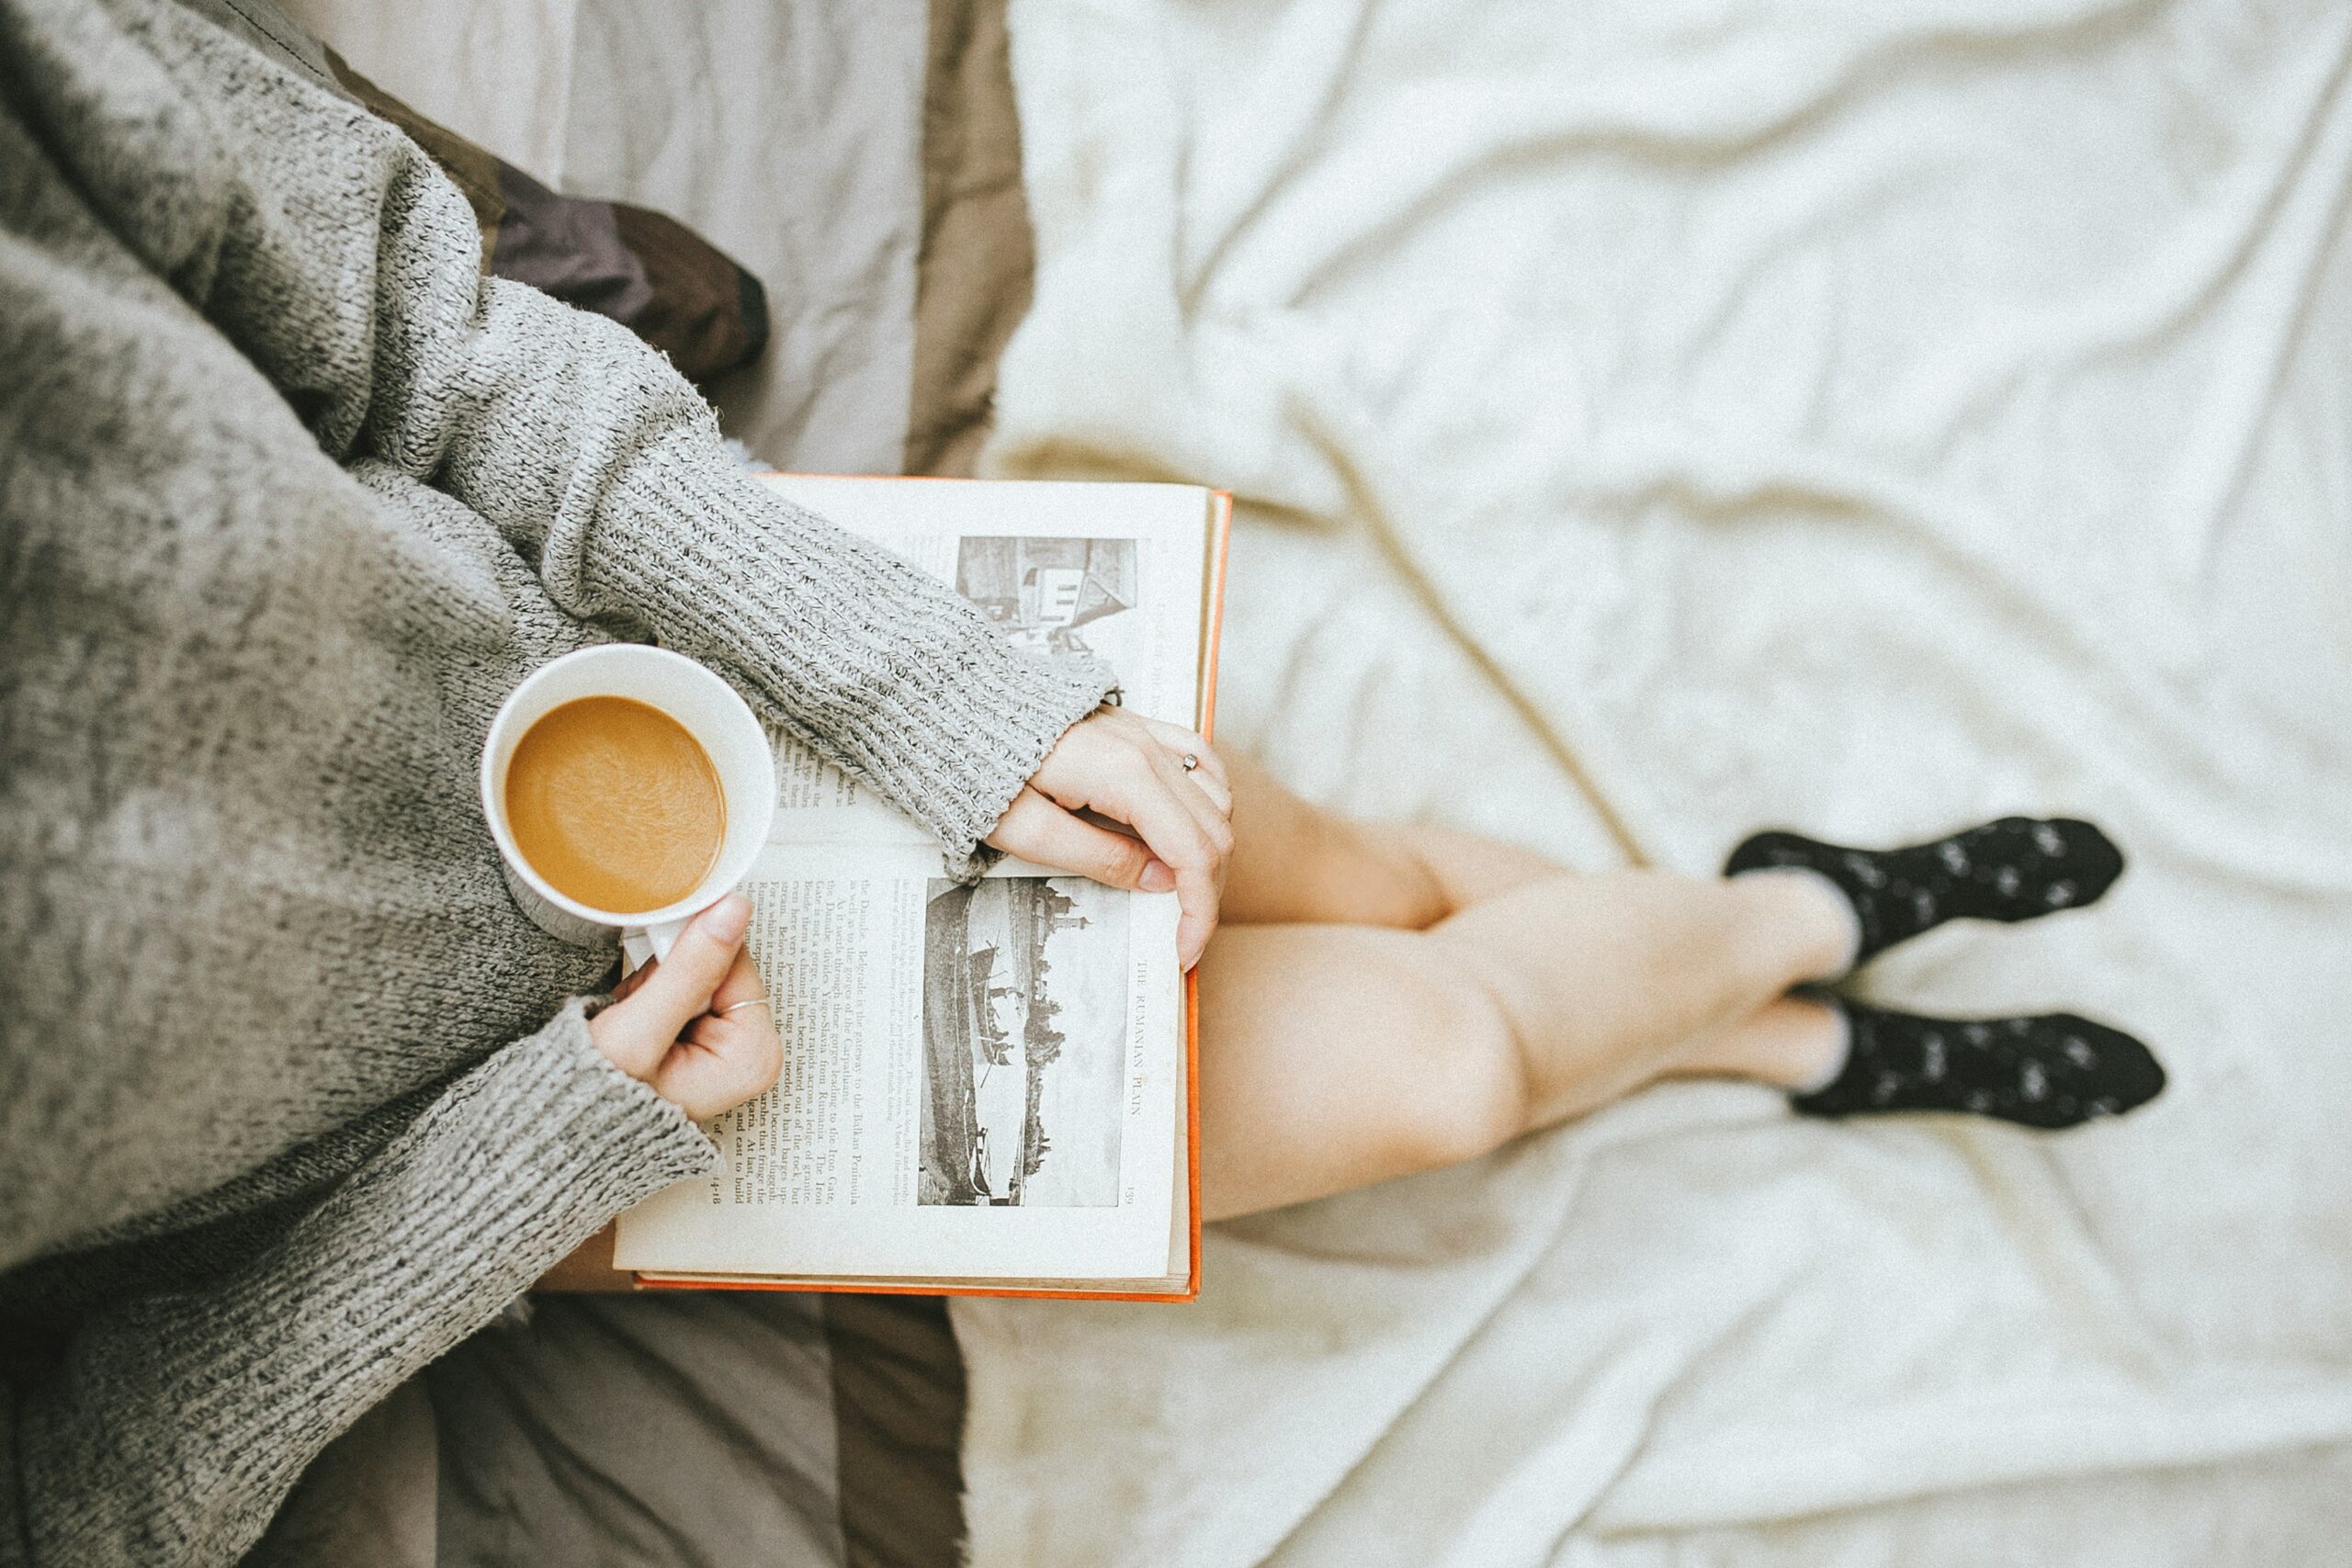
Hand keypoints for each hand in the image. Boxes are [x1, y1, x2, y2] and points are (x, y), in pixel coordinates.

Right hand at [587, 894, 780, 1119]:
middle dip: (670, 976)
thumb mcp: (638, 1033)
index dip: (690, 956)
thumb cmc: (596, 1104)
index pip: (737, 961)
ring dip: (656, 985)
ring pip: (697, 972)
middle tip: (640, 1011)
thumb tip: (733, 911)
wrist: (559, 1133)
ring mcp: (727, 1047)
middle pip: (720, 966)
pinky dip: (650, 995)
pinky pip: (681, 987)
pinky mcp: (702, 1038)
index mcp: (754, 1057)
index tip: (657, 969)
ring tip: (632, 1022)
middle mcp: (750, 1053)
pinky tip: (634, 1023)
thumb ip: (688, 970)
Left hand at [986, 706, 1233, 968]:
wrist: (953, 703)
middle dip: (1207, 890)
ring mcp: (1145, 732)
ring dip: (1211, 848)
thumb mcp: (1025, 831)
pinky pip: (1199, 759)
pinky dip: (1209, 799)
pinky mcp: (1136, 726)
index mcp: (1124, 776)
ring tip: (1183, 889)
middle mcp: (1146, 748)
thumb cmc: (976, 765)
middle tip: (1182, 932)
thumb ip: (1099, 858)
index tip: (1184, 950)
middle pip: (1214, 829)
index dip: (1199, 910)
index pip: (1193, 852)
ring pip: (1216, 796)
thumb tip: (1161, 882)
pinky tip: (1195, 824)